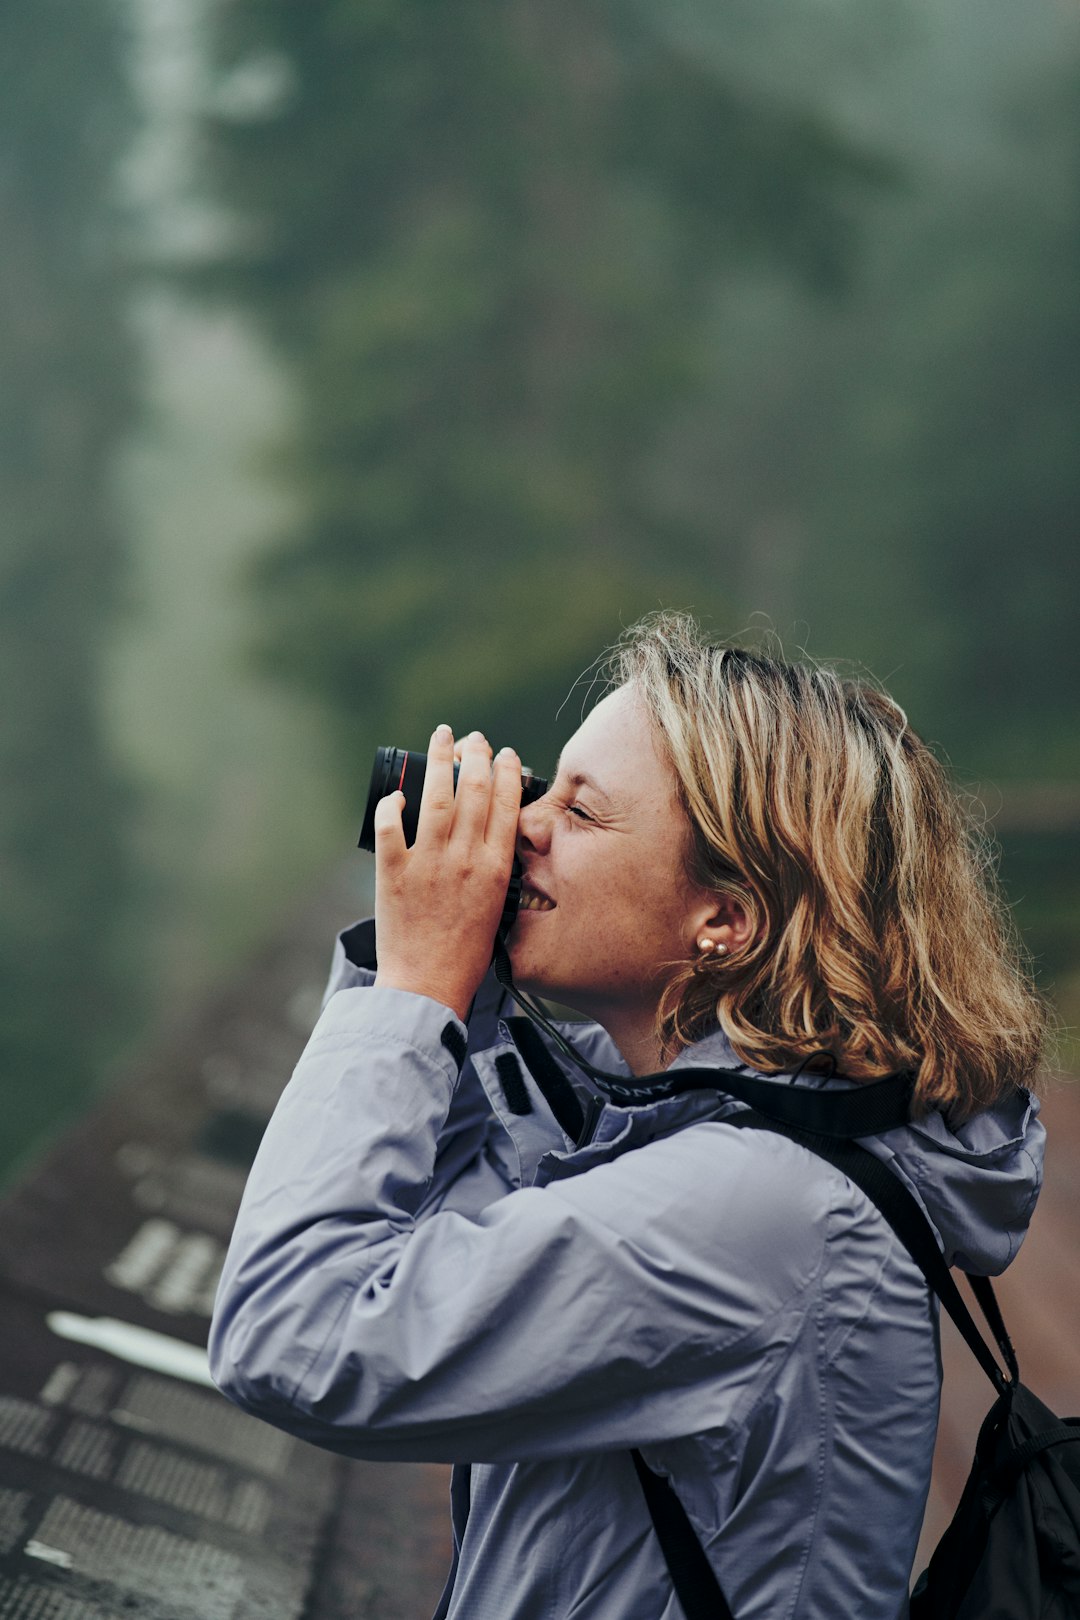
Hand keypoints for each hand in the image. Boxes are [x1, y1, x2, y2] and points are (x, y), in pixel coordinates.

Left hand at [372, 726, 521, 1021]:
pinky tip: (397, 794)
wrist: (428, 987)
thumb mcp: (497, 907)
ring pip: (436, 797)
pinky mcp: (393, 873)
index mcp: (495, 868)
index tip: (505, 754)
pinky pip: (389, 827)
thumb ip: (495, 868)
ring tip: (441, 737)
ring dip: (439, 761)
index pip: (505, 804)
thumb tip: (491, 833)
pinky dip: (392, 806)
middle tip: (473, 739)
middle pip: (473, 790)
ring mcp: (427, 863)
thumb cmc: (465, 955)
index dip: (506, 771)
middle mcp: (464, 858)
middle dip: (475, 755)